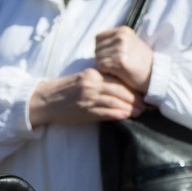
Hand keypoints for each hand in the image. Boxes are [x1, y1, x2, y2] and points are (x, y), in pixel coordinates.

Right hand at [29, 68, 145, 126]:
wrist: (45, 100)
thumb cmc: (67, 90)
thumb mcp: (85, 80)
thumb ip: (102, 81)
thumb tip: (125, 88)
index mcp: (93, 74)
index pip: (118, 79)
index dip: (132, 87)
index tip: (144, 92)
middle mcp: (91, 84)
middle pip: (119, 90)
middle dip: (135, 98)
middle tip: (146, 104)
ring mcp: (87, 98)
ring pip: (114, 101)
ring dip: (130, 107)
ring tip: (140, 111)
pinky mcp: (83, 110)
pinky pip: (104, 112)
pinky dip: (117, 114)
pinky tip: (127, 116)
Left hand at [94, 26, 153, 92]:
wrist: (156, 75)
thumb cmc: (142, 62)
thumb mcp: (131, 44)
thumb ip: (115, 41)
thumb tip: (96, 44)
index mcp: (124, 31)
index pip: (98, 38)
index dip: (102, 49)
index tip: (112, 57)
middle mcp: (121, 37)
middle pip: (97, 49)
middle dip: (102, 59)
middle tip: (115, 66)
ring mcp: (120, 48)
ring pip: (98, 58)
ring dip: (104, 67)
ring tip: (118, 70)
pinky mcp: (119, 61)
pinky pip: (101, 66)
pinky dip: (106, 72)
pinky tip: (117, 74)